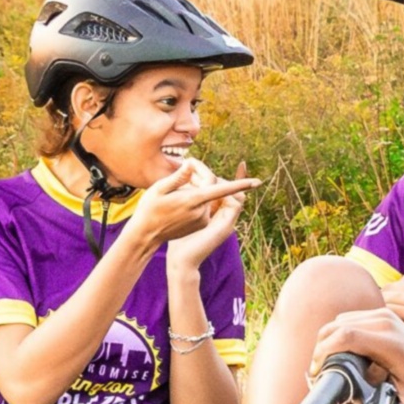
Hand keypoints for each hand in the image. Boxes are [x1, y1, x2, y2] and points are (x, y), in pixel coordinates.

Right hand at [130, 159, 258, 256]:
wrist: (145, 238)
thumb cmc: (148, 212)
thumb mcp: (158, 190)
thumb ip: (178, 177)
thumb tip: (191, 164)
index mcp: (194, 202)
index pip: (222, 190)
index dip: (240, 185)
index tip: (257, 181)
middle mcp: (202, 212)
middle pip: (214, 188)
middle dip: (206, 176)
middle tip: (189, 165)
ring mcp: (202, 220)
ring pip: (210, 198)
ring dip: (201, 187)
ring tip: (181, 182)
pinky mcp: (200, 224)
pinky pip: (206, 206)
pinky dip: (199, 198)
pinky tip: (182, 196)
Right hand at [309, 307, 403, 403]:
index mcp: (391, 343)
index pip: (344, 336)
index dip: (322, 354)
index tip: (316, 375)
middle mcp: (386, 322)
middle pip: (335, 326)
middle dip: (320, 349)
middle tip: (317, 374)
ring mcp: (384, 315)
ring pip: (339, 322)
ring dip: (328, 342)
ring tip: (327, 367)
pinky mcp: (383, 315)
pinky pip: (349, 320)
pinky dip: (338, 336)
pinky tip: (340, 356)